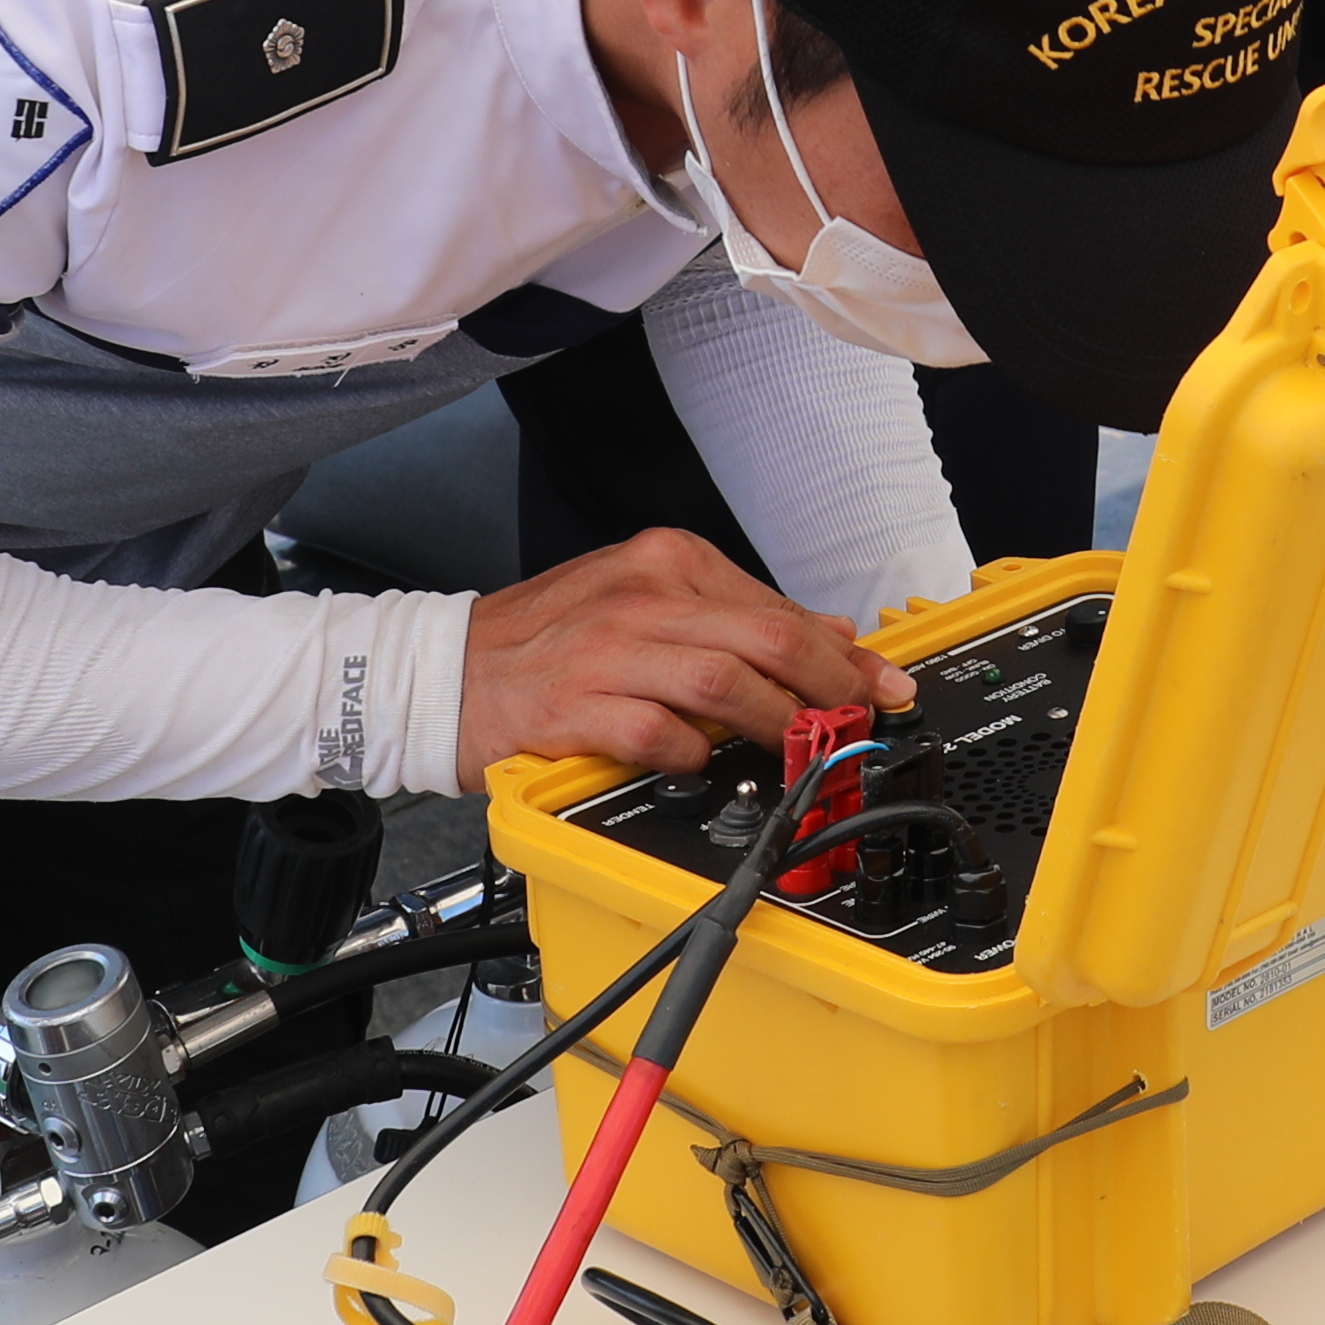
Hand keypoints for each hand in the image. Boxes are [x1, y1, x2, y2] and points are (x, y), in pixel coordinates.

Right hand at [455, 530, 906, 782]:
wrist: (443, 672)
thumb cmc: (546, 642)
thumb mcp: (644, 602)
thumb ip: (733, 616)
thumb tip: (828, 633)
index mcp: (665, 562)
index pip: (775, 607)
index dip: (841, 652)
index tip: (880, 683)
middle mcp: (641, 596)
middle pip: (766, 639)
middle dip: (830, 685)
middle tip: (861, 719)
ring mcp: (607, 651)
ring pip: (726, 683)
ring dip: (778, 722)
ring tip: (801, 748)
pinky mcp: (578, 707)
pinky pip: (661, 733)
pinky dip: (695, 753)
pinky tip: (704, 761)